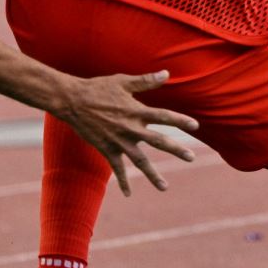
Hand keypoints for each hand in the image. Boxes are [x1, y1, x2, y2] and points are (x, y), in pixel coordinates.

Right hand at [58, 70, 197, 195]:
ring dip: (153, 175)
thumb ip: (145, 81)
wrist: (72, 101)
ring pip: (140, 161)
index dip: (180, 121)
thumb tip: (166, 73)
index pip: (163, 116)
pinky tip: (129, 194)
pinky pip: (117, 168)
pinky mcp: (107, 149)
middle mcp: (131, 128)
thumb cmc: (98, 88)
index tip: (195, 126)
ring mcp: (119, 141)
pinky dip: (123, 181)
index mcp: (136, 111)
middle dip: (176, 149)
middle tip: (191, 157)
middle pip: (158, 141)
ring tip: (164, 187)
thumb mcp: (122, 82)